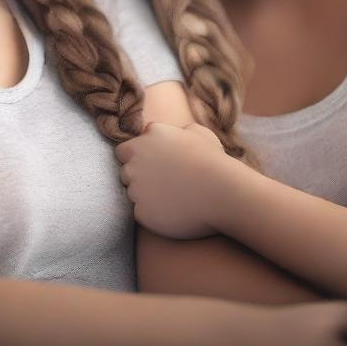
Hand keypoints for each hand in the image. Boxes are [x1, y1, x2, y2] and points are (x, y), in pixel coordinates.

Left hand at [114, 122, 238, 238]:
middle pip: (125, 172)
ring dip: (146, 196)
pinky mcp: (141, 212)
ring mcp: (136, 188)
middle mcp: (136, 161)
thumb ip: (180, 131)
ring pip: (132, 194)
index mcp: (148, 138)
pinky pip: (140, 213)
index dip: (136, 158)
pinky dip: (152, 214)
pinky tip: (172, 212)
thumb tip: (179, 132)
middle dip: (139, 177)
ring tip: (172, 198)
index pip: (124, 150)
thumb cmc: (214, 162)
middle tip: (164, 184)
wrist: (221, 193)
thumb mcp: (199, 134)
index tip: (151, 166)